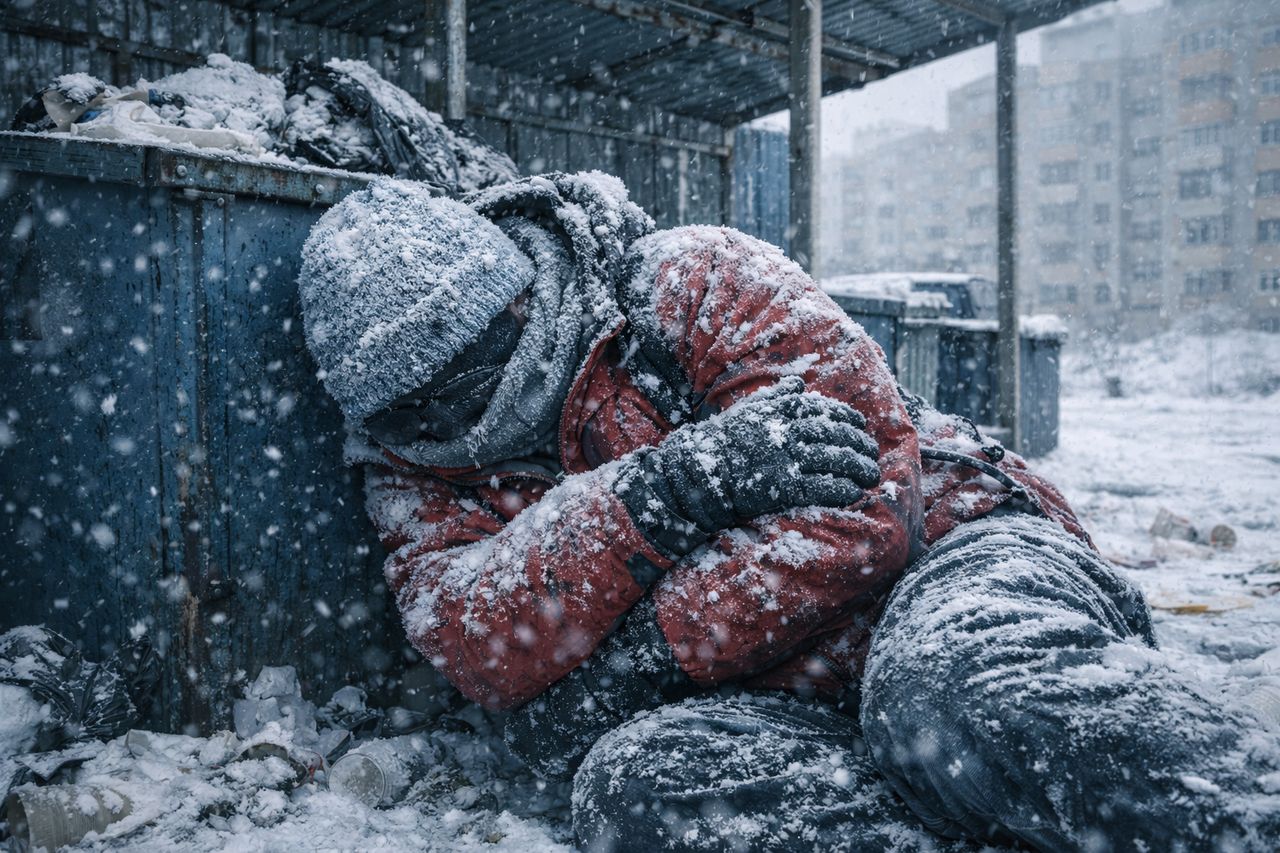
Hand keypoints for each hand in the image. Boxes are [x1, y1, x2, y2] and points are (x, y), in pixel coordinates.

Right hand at [617, 378, 879, 559]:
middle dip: (860, 444)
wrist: (700, 472)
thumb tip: (799, 383)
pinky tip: (854, 493)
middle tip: (872, 453)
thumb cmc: (725, 440)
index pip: (826, 409)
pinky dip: (843, 489)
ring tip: (871, 474)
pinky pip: (824, 486)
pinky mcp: (785, 486)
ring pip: (836, 460)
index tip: (861, 425)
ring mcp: (788, 458)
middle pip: (837, 435)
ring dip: (859, 468)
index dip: (849, 418)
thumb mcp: (750, 409)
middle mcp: (789, 431)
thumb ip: (777, 396)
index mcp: (782, 410)